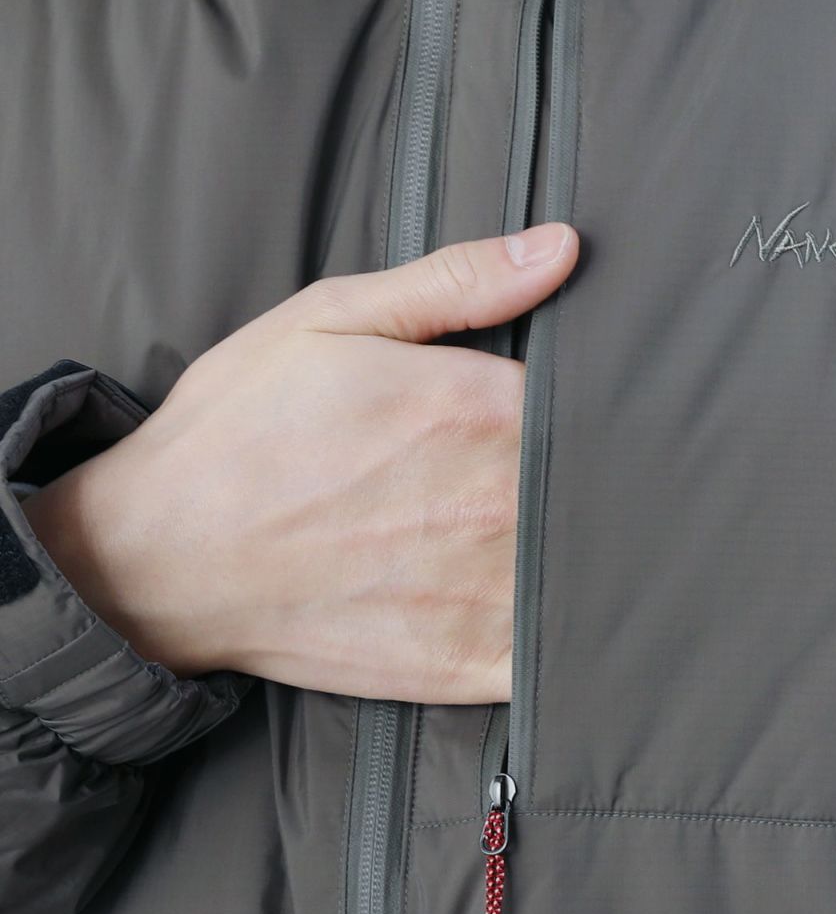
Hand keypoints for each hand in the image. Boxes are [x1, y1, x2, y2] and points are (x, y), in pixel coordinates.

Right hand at [20, 223, 578, 702]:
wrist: (156, 559)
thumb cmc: (240, 431)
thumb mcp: (331, 320)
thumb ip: (458, 282)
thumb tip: (562, 247)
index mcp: (477, 408)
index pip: (594, 399)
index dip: (596, 398)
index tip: (584, 402)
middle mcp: (497, 502)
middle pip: (600, 478)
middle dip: (594, 467)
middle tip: (575, 466)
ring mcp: (486, 592)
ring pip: (592, 562)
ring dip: (591, 545)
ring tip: (560, 533)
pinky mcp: (467, 666)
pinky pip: (558, 653)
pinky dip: (569, 632)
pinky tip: (549, 606)